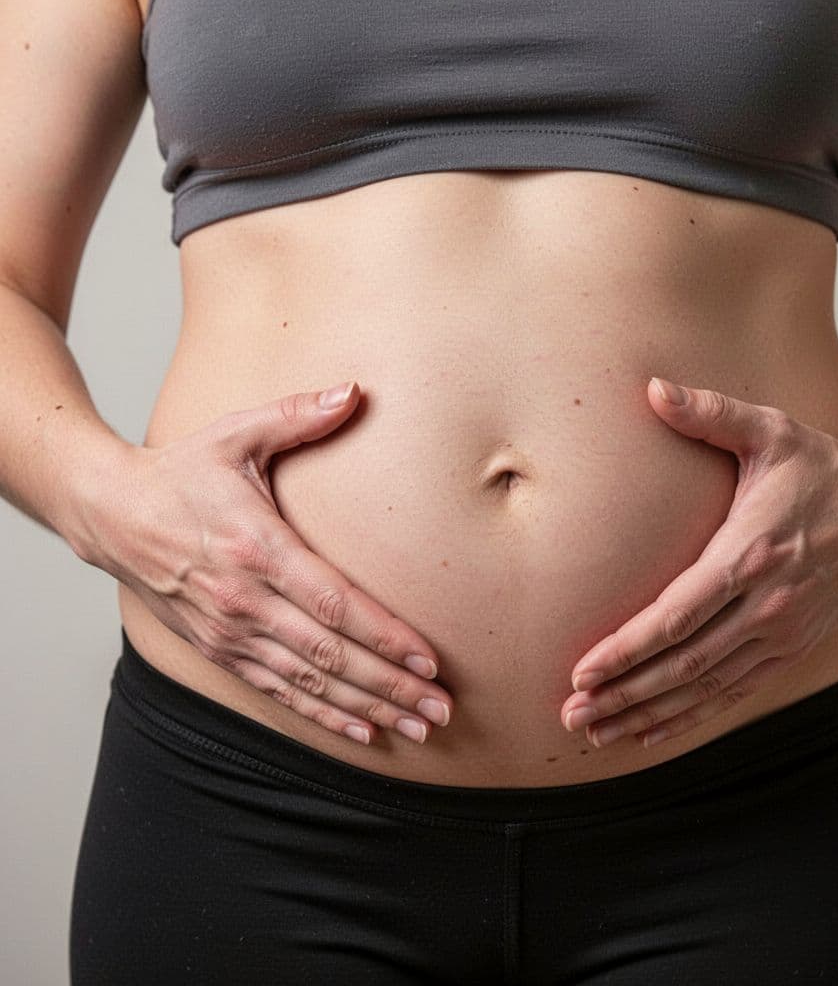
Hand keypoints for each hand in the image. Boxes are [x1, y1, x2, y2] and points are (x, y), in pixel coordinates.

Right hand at [83, 381, 452, 746]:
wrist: (110, 513)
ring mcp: (230, 632)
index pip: (333, 604)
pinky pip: (278, 691)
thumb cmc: (181, 472)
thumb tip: (356, 391)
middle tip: (441, 709)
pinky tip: (361, 732)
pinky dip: (322, 715)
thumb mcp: (236, 434)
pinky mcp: (219, 650)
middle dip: (391, 686)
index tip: (428, 659)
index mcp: (258, 547)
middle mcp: (245, 600)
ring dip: (367, 708)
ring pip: (310, 681)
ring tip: (417, 730)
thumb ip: (298, 415)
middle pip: (330, 655)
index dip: (384, 636)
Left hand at [560, 377, 837, 749]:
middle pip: (684, 665)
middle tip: (572, 714)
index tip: (582, 671)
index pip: (678, 616)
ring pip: (705, 688)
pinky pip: (733, 693)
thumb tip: (651, 387)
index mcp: (751, 554)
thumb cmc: (821, 468)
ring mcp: (781, 634)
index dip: (627, 649)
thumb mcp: (769, 431)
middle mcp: (766, 606)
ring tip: (597, 734)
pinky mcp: (791, 648)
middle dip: (623, 693)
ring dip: (647, 713)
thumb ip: (708, 413)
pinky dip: (690, 716)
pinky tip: (651, 730)